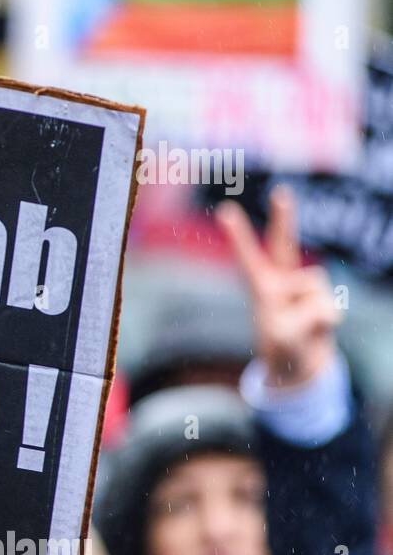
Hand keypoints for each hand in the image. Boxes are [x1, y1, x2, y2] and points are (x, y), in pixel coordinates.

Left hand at [216, 188, 339, 389]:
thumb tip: (328, 306)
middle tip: (281, 191)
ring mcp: (305, 286)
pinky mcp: (325, 297)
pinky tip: (316, 329)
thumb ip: (305, 316)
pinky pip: (330, 308)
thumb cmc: (282, 347)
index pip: (248, 257)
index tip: (224, 210)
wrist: (298, 363)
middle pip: (284, 244)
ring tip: (300, 325)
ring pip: (316, 287)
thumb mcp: (285, 335)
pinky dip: (325, 323)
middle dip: (284, 217)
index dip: (238, 235)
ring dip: (311, 312)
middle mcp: (283, 280)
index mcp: (262, 287)